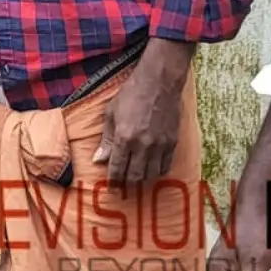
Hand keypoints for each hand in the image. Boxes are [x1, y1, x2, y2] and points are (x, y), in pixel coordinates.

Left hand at [92, 48, 188, 186]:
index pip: (117, 168)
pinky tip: (153, 170)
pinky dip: (158, 172)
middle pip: (134, 176)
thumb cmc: (131, 94)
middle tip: (124, 186)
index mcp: (124, 137)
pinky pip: (165, 166)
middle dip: (127, 184)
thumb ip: (106, 139)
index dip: (113, 181)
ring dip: (143, 179)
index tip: (112, 188)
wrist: (159, 82)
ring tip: (138, 179)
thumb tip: (98, 160)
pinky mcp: (172, 142)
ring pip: (151, 174)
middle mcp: (142, 145)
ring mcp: (159, 145)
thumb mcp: (111, 113)